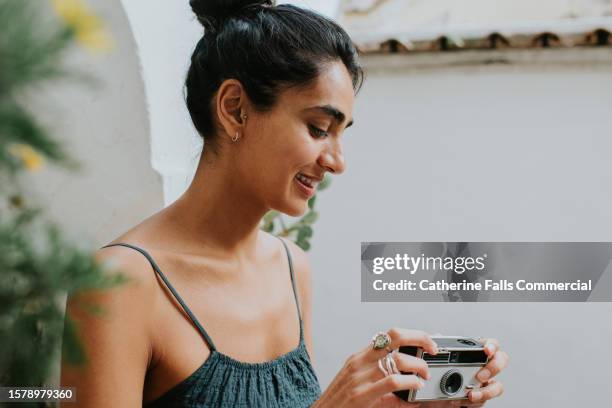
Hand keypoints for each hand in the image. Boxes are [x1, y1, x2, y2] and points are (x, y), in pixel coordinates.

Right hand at [312, 328, 438, 407]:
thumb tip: (407, 394)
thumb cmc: (339, 404)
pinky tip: (415, 386)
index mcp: (359, 358)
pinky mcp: (361, 394)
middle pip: (395, 337)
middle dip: (420, 339)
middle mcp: (360, 362)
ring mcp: (360, 377)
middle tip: (432, 350)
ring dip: (419, 367)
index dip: (412, 334)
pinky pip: (392, 381)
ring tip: (424, 377)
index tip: (427, 341)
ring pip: (398, 359)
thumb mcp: (359, 387)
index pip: (389, 335)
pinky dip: (410, 382)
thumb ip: (382, 385)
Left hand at [440, 338, 507, 406]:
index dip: (492, 345)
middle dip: (493, 368)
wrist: (434, 396)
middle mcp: (484, 367)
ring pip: (497, 386)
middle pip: (501, 361)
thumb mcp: (436, 359)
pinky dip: (476, 402)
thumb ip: (438, 346)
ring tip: (471, 394)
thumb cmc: (440, 375)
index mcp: (475, 354)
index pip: (491, 344)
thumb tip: (437, 337)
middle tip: (479, 376)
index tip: (486, 350)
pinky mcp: (481, 398)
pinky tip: (465, 401)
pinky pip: (485, 401)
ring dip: (486, 391)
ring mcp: (485, 383)